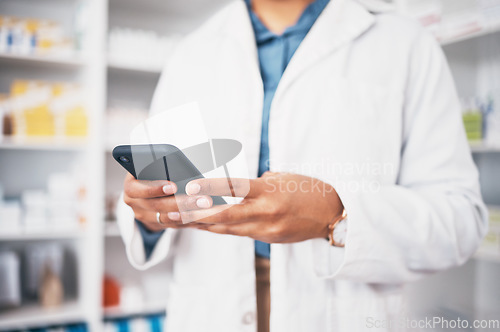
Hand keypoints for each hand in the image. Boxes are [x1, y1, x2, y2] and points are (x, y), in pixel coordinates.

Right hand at [122, 173, 214, 231]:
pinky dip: (187, 220)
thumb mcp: (152, 164)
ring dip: (187, 213)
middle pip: (156, 205)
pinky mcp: (154, 224)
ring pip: (165, 218)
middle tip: (200, 199)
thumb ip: (160, 164)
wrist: (148, 189)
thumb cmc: (154, 171)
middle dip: (180, 202)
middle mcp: (133, 201)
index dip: (155, 188)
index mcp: (131, 184)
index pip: (138, 188)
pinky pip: (172, 225)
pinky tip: (202, 215)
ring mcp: (142, 214)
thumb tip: (178, 161)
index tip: (173, 186)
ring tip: (204, 206)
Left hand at [170, 172, 343, 242]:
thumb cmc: (308, 189)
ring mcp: (267, 230)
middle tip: (171, 210)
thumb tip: (233, 187)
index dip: (211, 188)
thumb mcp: (283, 178)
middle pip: (225, 216)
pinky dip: (220, 229)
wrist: (332, 214)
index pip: (235, 188)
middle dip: (195, 214)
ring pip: (227, 229)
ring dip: (201, 224)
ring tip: (177, 219)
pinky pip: (239, 234)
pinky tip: (203, 225)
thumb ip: (257, 183)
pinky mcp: (269, 240)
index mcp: (270, 191)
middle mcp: (266, 213)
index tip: (189, 186)